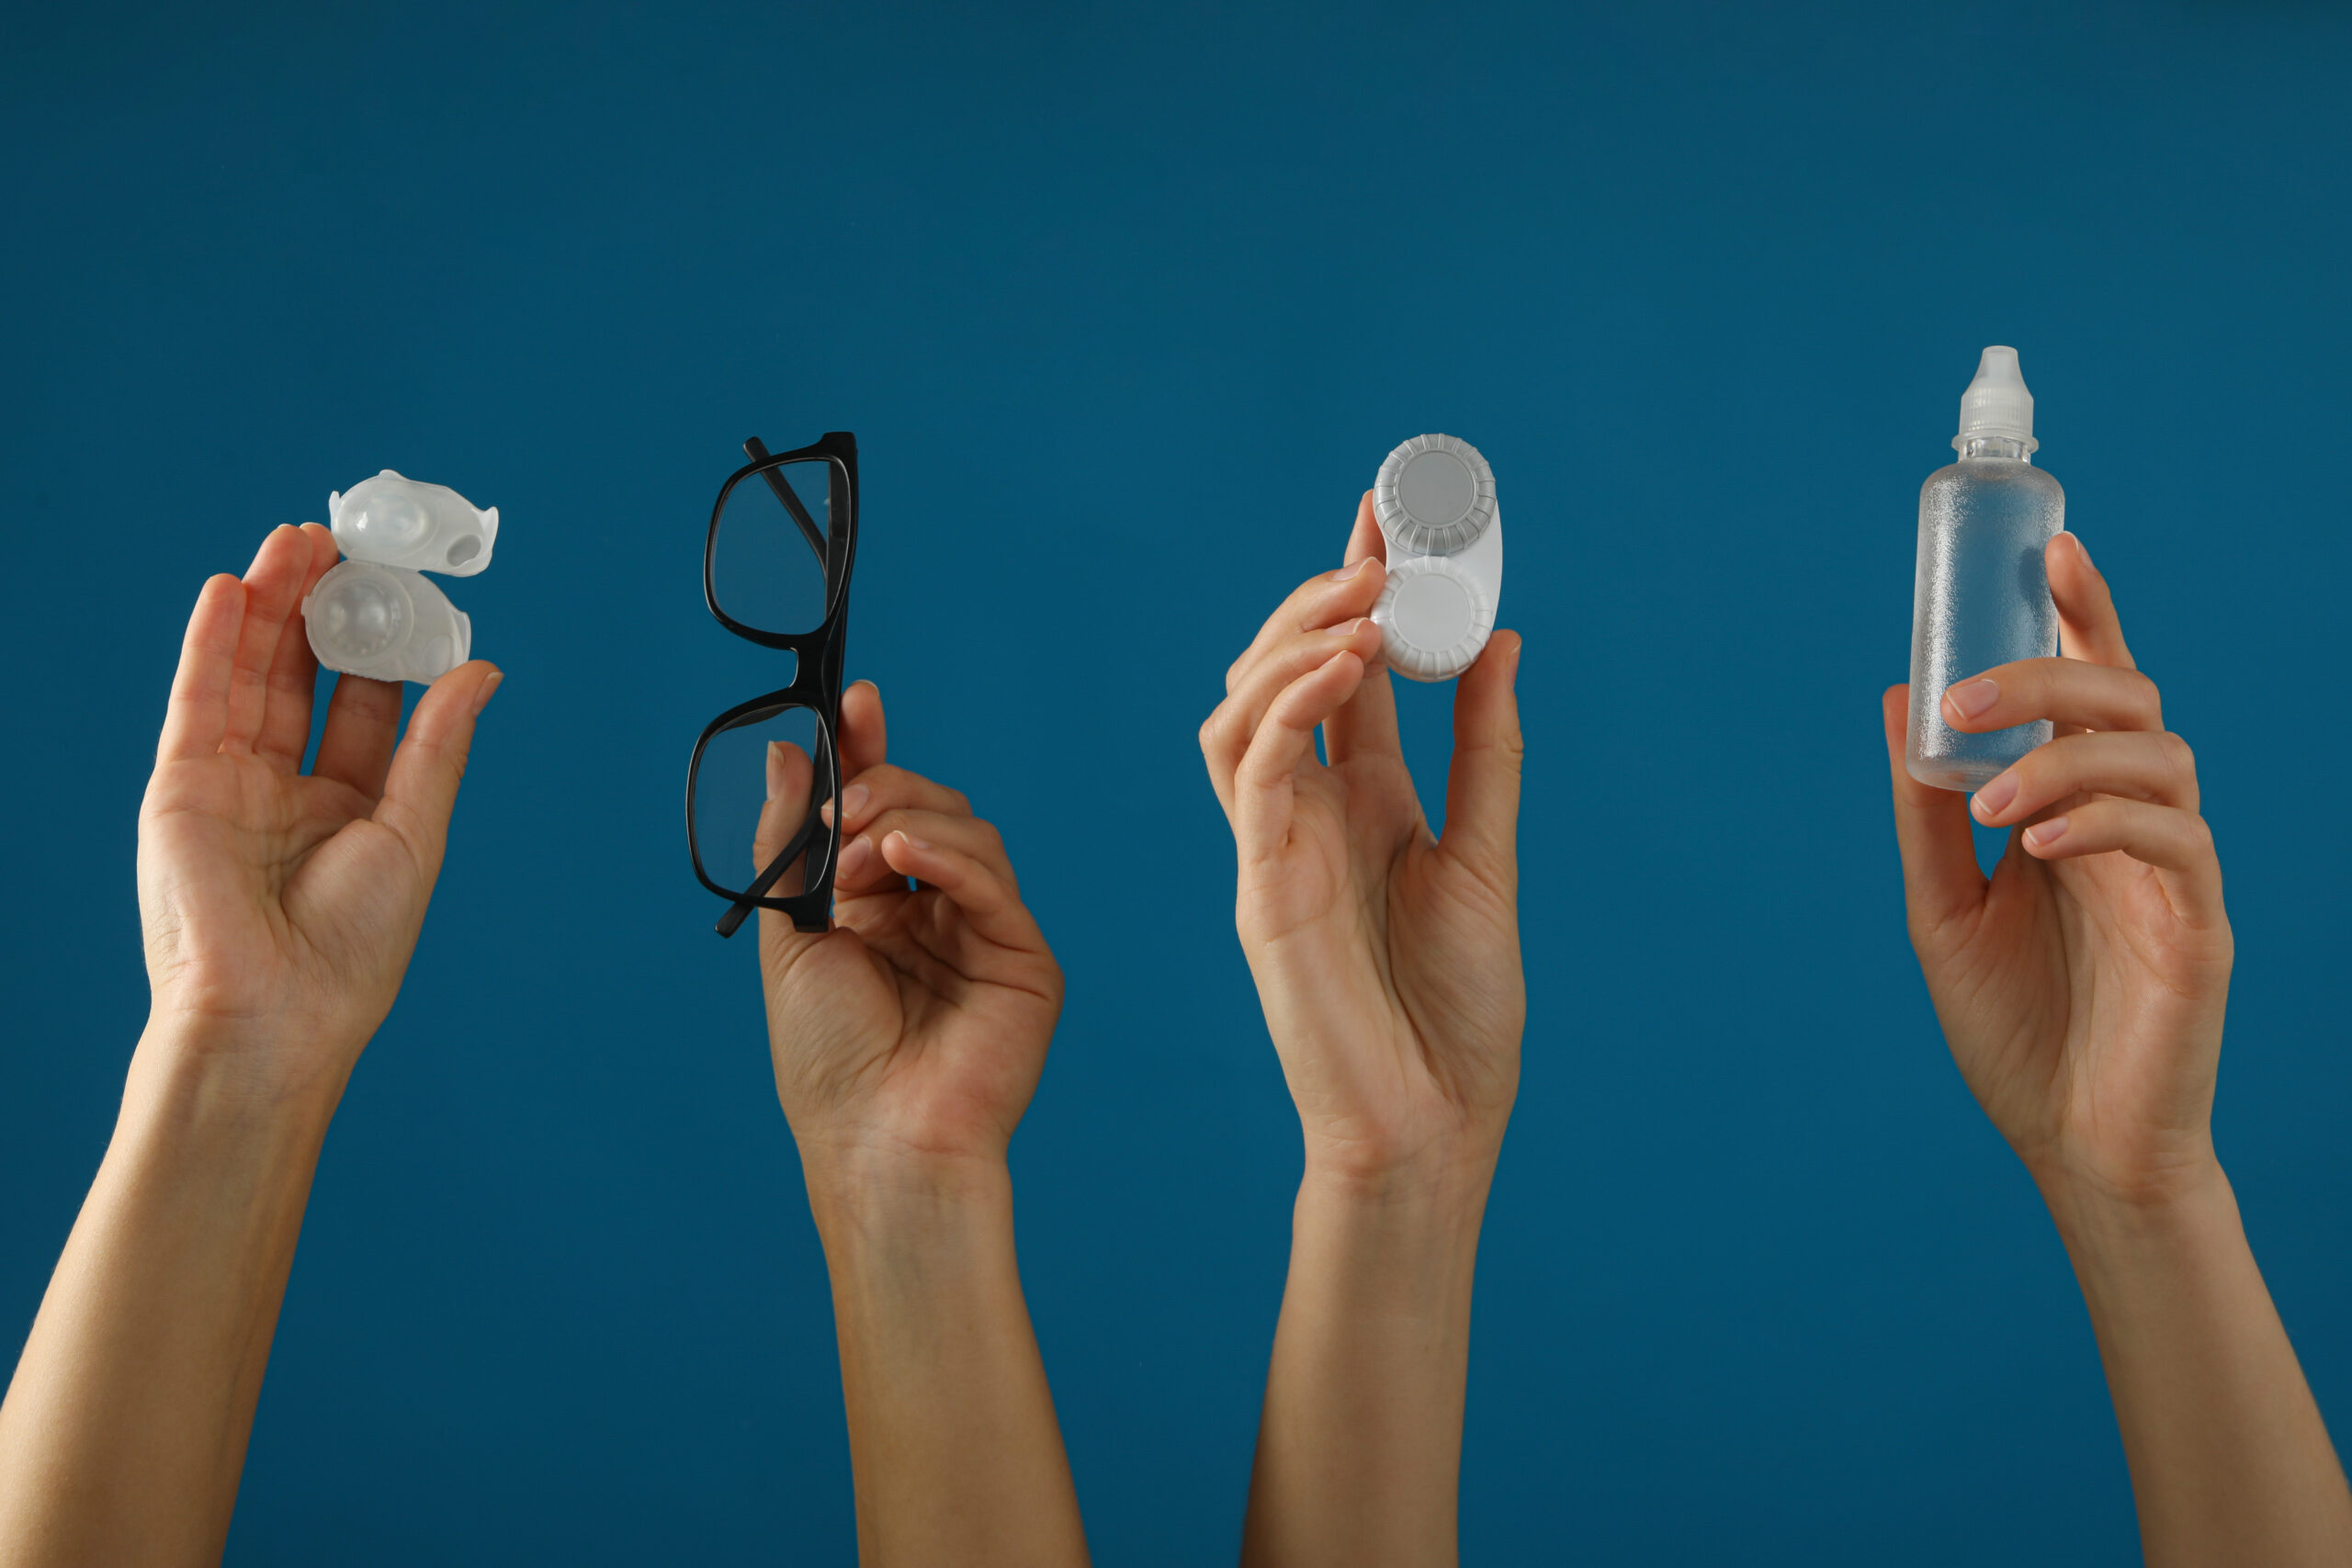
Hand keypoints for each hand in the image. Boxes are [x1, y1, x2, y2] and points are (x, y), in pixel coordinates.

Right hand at [138, 524, 501, 1098]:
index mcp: (352, 806)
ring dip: (270, 606)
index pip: (366, 705)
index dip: (383, 646)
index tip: (404, 590)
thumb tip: (480, 671)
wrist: (275, 1009)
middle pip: (305, 677)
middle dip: (323, 610)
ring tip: (295, 542)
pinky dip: (212, 643)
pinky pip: (198, 699)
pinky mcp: (181, 786)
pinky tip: (233, 588)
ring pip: (253, 674)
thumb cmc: (351, 945)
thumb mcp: (412, 829)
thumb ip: (436, 745)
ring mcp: (232, 784)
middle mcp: (289, 789)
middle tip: (343, 545)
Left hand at [756, 681, 1062, 1173]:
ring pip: (967, 830)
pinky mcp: (1023, 957)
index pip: (882, 810)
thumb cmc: (828, 1063)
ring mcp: (983, 933)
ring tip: (857, 857)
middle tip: (840, 814)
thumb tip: (788, 755)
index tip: (855, 700)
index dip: (872, 752)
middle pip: (929, 806)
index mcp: (877, 911)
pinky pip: (992, 878)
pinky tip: (900, 855)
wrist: (876, 1139)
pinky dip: (946, 853)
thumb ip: (790, 844)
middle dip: (881, 787)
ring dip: (903, 821)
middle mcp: (933, 914)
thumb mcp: (790, 936)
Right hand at [1199, 494, 1523, 1183]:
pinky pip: (1251, 771)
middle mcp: (1310, 811)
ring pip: (1243, 707)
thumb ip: (1487, 750)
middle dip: (1322, 597)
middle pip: (1285, 673)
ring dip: (1294, 640)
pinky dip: (1286, 706)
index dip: (1359, 592)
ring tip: (1363, 598)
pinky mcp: (1257, 881)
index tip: (1389, 515)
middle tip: (1379, 543)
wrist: (1432, 1122)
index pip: (1348, 673)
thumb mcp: (1488, 856)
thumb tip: (1500, 640)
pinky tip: (1345, 667)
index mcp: (1367, 803)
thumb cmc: (1460, 1012)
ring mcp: (1275, 843)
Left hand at [1882, 530, 2231, 1203]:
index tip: (2049, 547)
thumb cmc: (2017, 1027)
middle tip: (1965, 700)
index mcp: (2078, 806)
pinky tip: (2039, 847)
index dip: (2083, 613)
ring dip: (2065, 760)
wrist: (2072, 1147)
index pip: (2092, 687)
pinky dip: (2104, 824)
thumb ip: (1926, 809)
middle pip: (2128, 701)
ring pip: (2161, 757)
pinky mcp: (2199, 928)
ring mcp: (2172, 872)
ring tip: (1990, 805)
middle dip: (2049, 679)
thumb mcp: (1942, 908)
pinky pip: (2175, 844)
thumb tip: (1898, 696)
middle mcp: (2134, 822)